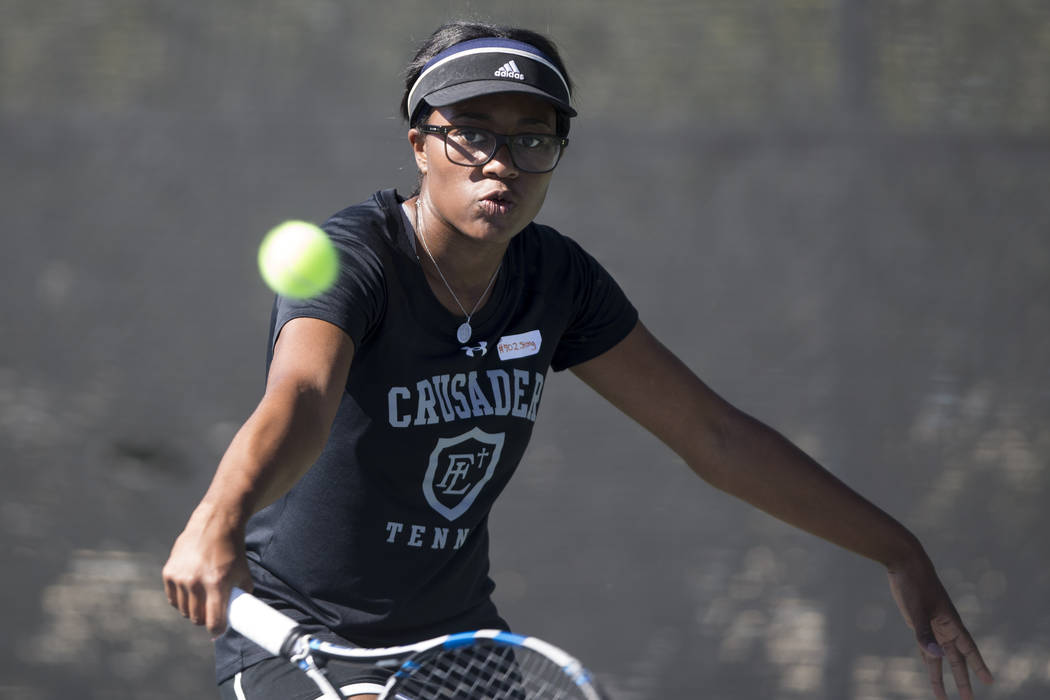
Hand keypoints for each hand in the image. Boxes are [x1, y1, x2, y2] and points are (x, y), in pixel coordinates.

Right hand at [162, 503, 252, 636]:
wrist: (215, 524)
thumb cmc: (233, 551)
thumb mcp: (244, 574)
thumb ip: (241, 596)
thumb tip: (238, 618)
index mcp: (217, 583)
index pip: (213, 621)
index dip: (217, 630)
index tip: (218, 631)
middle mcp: (196, 581)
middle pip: (196, 618)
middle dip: (205, 619)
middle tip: (211, 613)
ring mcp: (180, 577)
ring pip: (184, 610)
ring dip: (192, 610)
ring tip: (202, 600)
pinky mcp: (168, 572)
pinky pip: (173, 599)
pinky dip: (180, 600)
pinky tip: (190, 593)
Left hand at [887, 553, 993, 698]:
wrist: (905, 563)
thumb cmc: (914, 584)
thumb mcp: (917, 609)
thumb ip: (924, 633)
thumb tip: (935, 656)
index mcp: (951, 622)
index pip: (968, 650)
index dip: (978, 666)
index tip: (988, 681)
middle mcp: (944, 626)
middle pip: (956, 659)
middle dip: (962, 680)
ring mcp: (932, 625)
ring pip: (940, 657)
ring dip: (941, 675)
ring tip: (943, 697)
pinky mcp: (919, 622)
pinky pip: (927, 646)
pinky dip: (929, 660)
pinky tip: (932, 670)